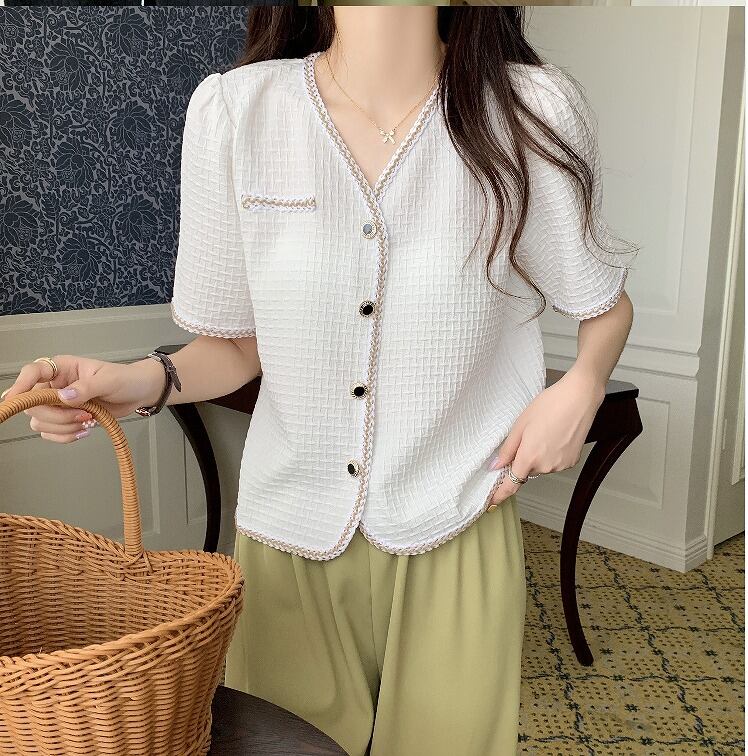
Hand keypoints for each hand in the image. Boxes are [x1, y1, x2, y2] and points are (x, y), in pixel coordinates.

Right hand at [0, 355, 160, 443]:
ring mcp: (58, 403)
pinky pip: (51, 433)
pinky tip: (84, 431)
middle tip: (83, 415)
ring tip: (88, 421)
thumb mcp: (109, 380)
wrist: (139, 393)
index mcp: (62, 368)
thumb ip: (87, 387)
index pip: (33, 372)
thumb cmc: (125, 379)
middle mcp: (55, 385)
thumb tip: (64, 396)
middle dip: (56, 415)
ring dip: (63, 427)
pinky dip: (65, 436)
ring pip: (39, 421)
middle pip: (32, 404)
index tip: (15, 399)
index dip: (21, 385)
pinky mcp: (65, 418)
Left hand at [487, 367, 605, 506]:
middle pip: (526, 472)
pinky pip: (553, 463)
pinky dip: (550, 454)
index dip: (499, 495)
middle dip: (522, 460)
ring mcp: (560, 465)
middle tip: (527, 437)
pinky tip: (554, 436)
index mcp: (529, 457)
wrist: (579, 398)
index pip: (511, 485)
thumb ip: (507, 449)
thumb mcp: (520, 425)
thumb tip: (496, 467)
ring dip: (537, 456)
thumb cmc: (550, 405)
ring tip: (544, 432)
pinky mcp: (571, 462)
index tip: (491, 503)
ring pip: (540, 467)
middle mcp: (546, 466)